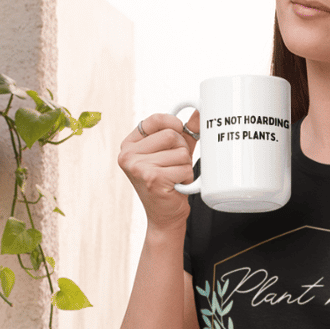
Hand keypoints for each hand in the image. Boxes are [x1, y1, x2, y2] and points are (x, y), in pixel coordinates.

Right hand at [117, 111, 200, 228]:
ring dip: (185, 166)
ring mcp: (138, 167)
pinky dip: (186, 177)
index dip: (173, 123)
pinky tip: (176, 185)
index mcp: (129, 145)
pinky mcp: (152, 178)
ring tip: (175, 177)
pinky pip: (184, 167)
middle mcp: (128, 155)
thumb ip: (184, 132)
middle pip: (172, 135)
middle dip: (182, 150)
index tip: (179, 131)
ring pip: (181, 152)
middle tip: (174, 166)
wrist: (164, 216)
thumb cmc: (168, 182)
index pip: (155, 120)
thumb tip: (201, 112)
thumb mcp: (173, 152)